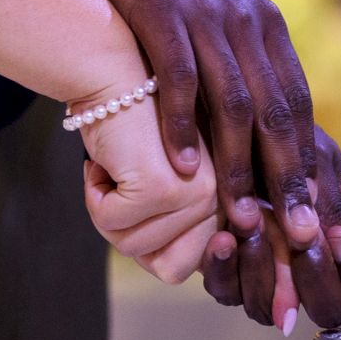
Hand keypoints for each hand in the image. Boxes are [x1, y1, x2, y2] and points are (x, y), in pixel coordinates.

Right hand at [20, 0, 319, 249]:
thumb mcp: (209, 21)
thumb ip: (234, 70)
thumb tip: (252, 139)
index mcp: (263, 25)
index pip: (296, 104)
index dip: (308, 163)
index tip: (315, 216)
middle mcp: (244, 17)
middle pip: (276, 110)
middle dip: (288, 177)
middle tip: (296, 233)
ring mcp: (203, 11)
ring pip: (234, 101)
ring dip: (238, 165)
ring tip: (239, 215)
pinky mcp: (159, 6)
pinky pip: (179, 75)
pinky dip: (183, 125)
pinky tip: (181, 168)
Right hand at [80, 83, 221, 285]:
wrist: (117, 65)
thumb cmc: (142, 123)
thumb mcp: (180, 178)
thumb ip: (195, 223)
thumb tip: (207, 273)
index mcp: (245, 194)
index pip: (225, 267)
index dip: (202, 271)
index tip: (219, 273)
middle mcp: (234, 194)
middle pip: (174, 267)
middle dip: (132, 238)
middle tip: (122, 196)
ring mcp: (204, 191)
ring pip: (139, 249)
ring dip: (109, 216)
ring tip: (117, 168)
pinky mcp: (166, 186)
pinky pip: (113, 224)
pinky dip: (94, 198)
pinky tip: (105, 161)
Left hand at [200, 126, 340, 330]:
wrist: (229, 128)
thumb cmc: (282, 143)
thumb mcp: (320, 164)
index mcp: (339, 254)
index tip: (339, 239)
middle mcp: (305, 277)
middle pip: (325, 310)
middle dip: (317, 279)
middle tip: (305, 244)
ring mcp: (264, 281)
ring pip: (269, 308)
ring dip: (265, 272)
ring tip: (257, 229)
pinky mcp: (225, 275)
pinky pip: (224, 291)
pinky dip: (224, 269)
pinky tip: (224, 240)